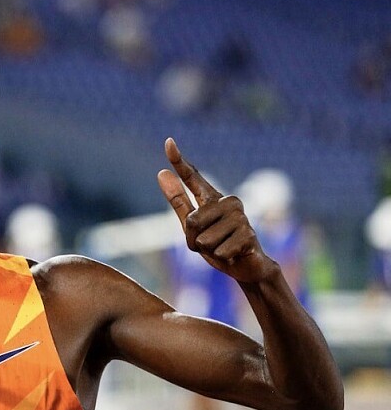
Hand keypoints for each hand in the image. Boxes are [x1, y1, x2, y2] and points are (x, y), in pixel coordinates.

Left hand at [157, 138, 276, 283]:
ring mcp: (241, 217)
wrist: (245, 267)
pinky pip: (218, 251)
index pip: (192, 177)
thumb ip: (178, 201)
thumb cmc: (216, 244)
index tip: (168, 142)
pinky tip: (232, 253)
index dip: (178, 161)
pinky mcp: (249, 235)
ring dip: (208, 250)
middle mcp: (228, 202)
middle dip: (193, 240)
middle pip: (191, 221)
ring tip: (222, 247)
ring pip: (204, 239)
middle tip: (210, 243)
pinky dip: (220, 257)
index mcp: (212, 198)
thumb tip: (161, 173)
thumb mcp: (191, 226)